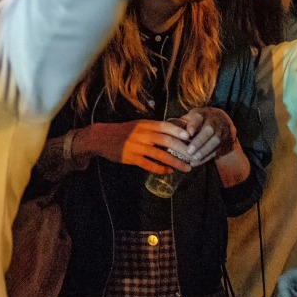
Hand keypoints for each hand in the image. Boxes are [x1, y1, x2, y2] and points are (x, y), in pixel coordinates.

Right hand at [77, 119, 191, 175]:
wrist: (101, 137)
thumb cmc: (123, 131)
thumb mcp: (138, 125)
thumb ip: (154, 128)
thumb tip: (175, 131)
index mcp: (145, 124)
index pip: (165, 126)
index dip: (179, 131)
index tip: (191, 137)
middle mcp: (143, 134)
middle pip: (167, 141)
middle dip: (182, 149)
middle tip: (194, 155)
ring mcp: (137, 146)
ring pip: (161, 155)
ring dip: (175, 162)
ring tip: (186, 167)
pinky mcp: (132, 158)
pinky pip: (149, 165)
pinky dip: (160, 168)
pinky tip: (168, 172)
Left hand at [172, 107, 236, 162]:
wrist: (220, 119)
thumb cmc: (199, 120)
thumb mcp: (190, 117)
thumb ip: (180, 123)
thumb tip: (168, 130)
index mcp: (201, 114)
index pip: (198, 118)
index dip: (193, 126)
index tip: (188, 134)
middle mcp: (213, 121)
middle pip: (209, 130)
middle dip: (199, 141)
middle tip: (190, 151)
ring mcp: (221, 131)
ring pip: (215, 141)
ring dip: (204, 151)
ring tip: (193, 158)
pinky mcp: (224, 141)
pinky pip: (217, 149)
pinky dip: (207, 157)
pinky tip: (197, 162)